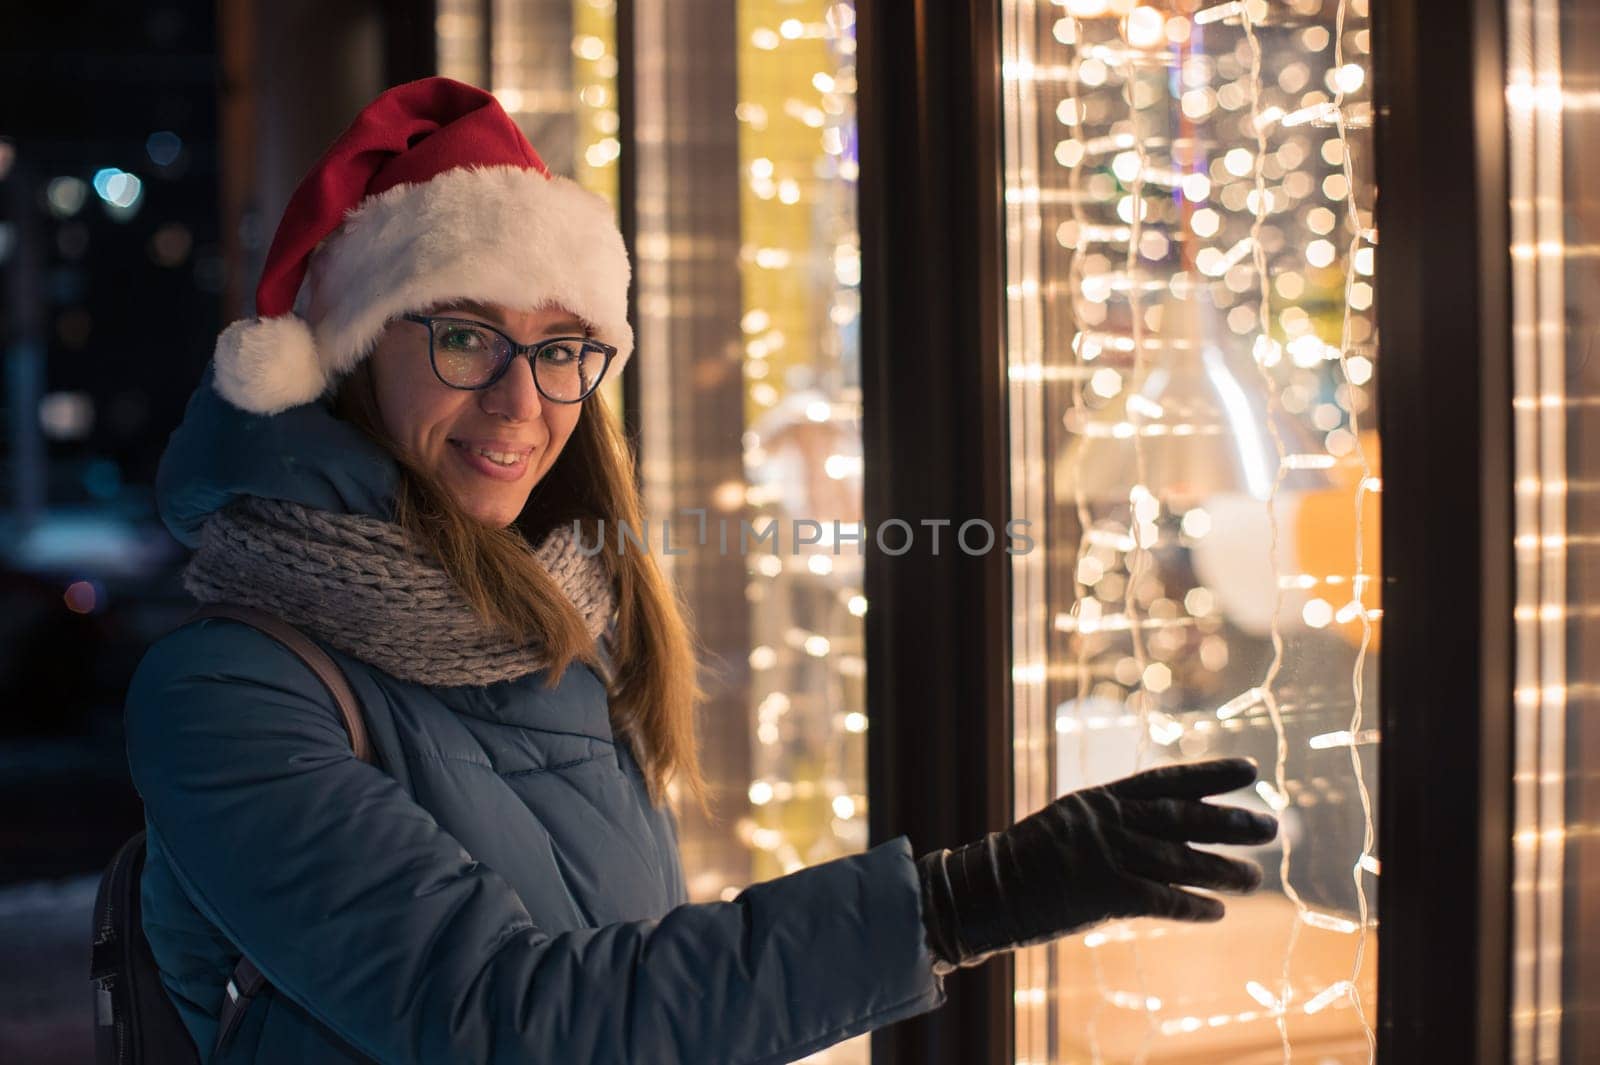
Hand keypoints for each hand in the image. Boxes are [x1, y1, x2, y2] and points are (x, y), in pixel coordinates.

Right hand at [915, 757, 1278, 973]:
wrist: (984, 890)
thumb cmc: (1023, 863)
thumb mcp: (1065, 826)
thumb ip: (1108, 826)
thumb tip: (1157, 834)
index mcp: (1098, 799)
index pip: (1165, 780)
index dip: (1209, 775)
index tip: (1249, 769)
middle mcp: (1107, 821)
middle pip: (1182, 817)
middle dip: (1229, 820)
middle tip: (1272, 825)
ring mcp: (1105, 855)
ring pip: (1180, 860)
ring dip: (1222, 869)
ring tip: (1256, 877)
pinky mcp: (1102, 892)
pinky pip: (1160, 900)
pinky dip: (1191, 906)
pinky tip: (1217, 912)